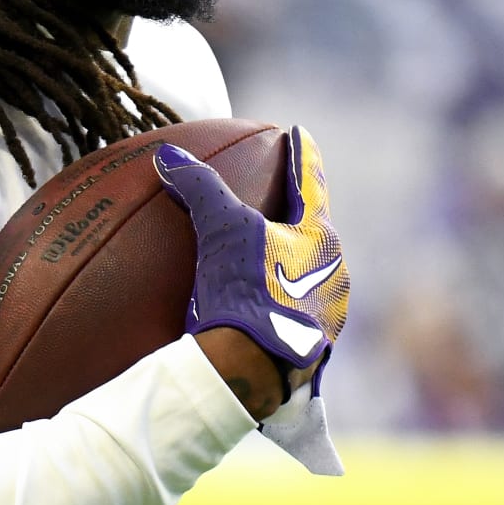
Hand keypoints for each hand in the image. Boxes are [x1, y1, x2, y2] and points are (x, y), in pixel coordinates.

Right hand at [154, 127, 348, 389]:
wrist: (252, 370)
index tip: (298, 133)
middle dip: (296, 214)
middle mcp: (335, 276)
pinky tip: (259, 307)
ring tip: (266, 255)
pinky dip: (278, 300)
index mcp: (322, 240)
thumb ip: (199, 188)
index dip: (301, 156)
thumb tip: (168, 155)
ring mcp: (328, 316)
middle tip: (280, 195)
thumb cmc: (245, 291)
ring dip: (289, 261)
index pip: (310, 184)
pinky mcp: (312, 350)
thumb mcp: (220, 231)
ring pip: (308, 275)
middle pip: (314, 232)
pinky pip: (295, 312)